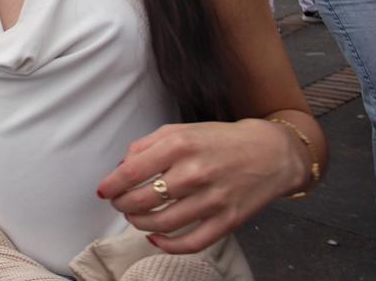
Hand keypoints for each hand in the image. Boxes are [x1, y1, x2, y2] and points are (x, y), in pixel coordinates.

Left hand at [97, 119, 307, 253]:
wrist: (272, 153)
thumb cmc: (220, 140)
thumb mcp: (181, 130)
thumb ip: (147, 145)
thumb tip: (122, 167)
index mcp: (179, 145)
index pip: (131, 171)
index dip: (111, 185)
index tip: (104, 191)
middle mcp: (194, 172)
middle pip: (143, 200)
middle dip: (123, 205)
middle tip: (119, 204)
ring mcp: (212, 199)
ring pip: (162, 223)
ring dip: (140, 223)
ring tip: (135, 217)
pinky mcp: (228, 220)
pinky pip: (191, 242)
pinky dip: (167, 245)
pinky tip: (155, 238)